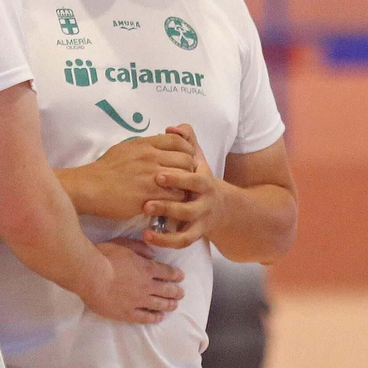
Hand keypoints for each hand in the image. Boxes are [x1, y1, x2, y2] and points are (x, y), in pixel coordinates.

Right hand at [67, 134, 195, 218]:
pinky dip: (176, 200)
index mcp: (145, 144)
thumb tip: (160, 145)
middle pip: (186, 160)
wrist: (89, 187)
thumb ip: (144, 146)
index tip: (183, 159)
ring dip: (184, 186)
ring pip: (184, 179)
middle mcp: (150, 158)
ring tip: (178, 191)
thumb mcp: (125, 148)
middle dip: (189, 170)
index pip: (178, 141)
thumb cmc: (105, 169)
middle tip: (184, 179)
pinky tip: (170, 202)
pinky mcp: (149, 196)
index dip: (186, 150)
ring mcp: (151, 177)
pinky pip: (175, 197)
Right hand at [81, 238, 184, 324]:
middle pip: (166, 290)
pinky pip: (145, 317)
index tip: (181, 277)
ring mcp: (138, 300)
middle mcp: (146, 285)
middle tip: (181, 293)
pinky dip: (154, 317)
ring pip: (159, 304)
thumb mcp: (123, 244)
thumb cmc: (104, 256)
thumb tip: (152, 253)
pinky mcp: (127, 313)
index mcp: (146, 268)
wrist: (91, 276)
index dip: (175, 274)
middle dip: (176, 291)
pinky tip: (159, 317)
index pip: (166, 272)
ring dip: (169, 305)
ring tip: (174, 305)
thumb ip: (139, 248)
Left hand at [143, 125, 225, 248]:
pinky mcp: (195, 233)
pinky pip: (182, 240)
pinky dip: (164, 239)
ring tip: (145, 209)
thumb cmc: (200, 179)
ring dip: (166, 213)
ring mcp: (200, 217)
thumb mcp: (196, 159)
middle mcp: (204, 198)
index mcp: (204, 179)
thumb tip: (172, 128)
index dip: (178, 176)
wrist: (221, 209)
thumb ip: (186, 140)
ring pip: (186, 217)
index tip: (157, 173)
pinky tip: (147, 235)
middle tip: (150, 190)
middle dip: (172, 196)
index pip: (194, 176)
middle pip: (192, 197)